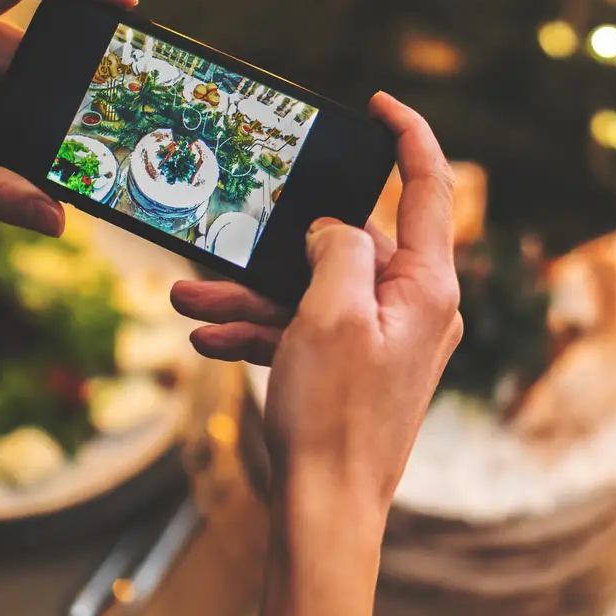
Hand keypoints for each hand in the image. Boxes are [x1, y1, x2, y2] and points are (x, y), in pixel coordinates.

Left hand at [0, 0, 137, 230]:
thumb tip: (58, 218)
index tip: (125, 0)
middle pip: (27, 39)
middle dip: (66, 79)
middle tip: (108, 112)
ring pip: (19, 74)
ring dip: (41, 112)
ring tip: (68, 152)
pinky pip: (2, 94)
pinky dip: (21, 123)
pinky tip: (34, 158)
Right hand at [171, 91, 462, 522]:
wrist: (327, 513)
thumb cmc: (335, 415)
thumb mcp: (328, 313)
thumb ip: (336, 249)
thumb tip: (335, 226)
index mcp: (429, 286)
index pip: (427, 186)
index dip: (406, 135)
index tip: (376, 102)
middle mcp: (418, 309)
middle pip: (349, 246)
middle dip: (276, 246)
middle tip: (219, 240)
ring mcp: (388, 342)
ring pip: (315, 293)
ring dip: (251, 294)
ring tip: (187, 296)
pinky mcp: (358, 371)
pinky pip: (308, 333)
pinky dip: (263, 331)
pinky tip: (206, 335)